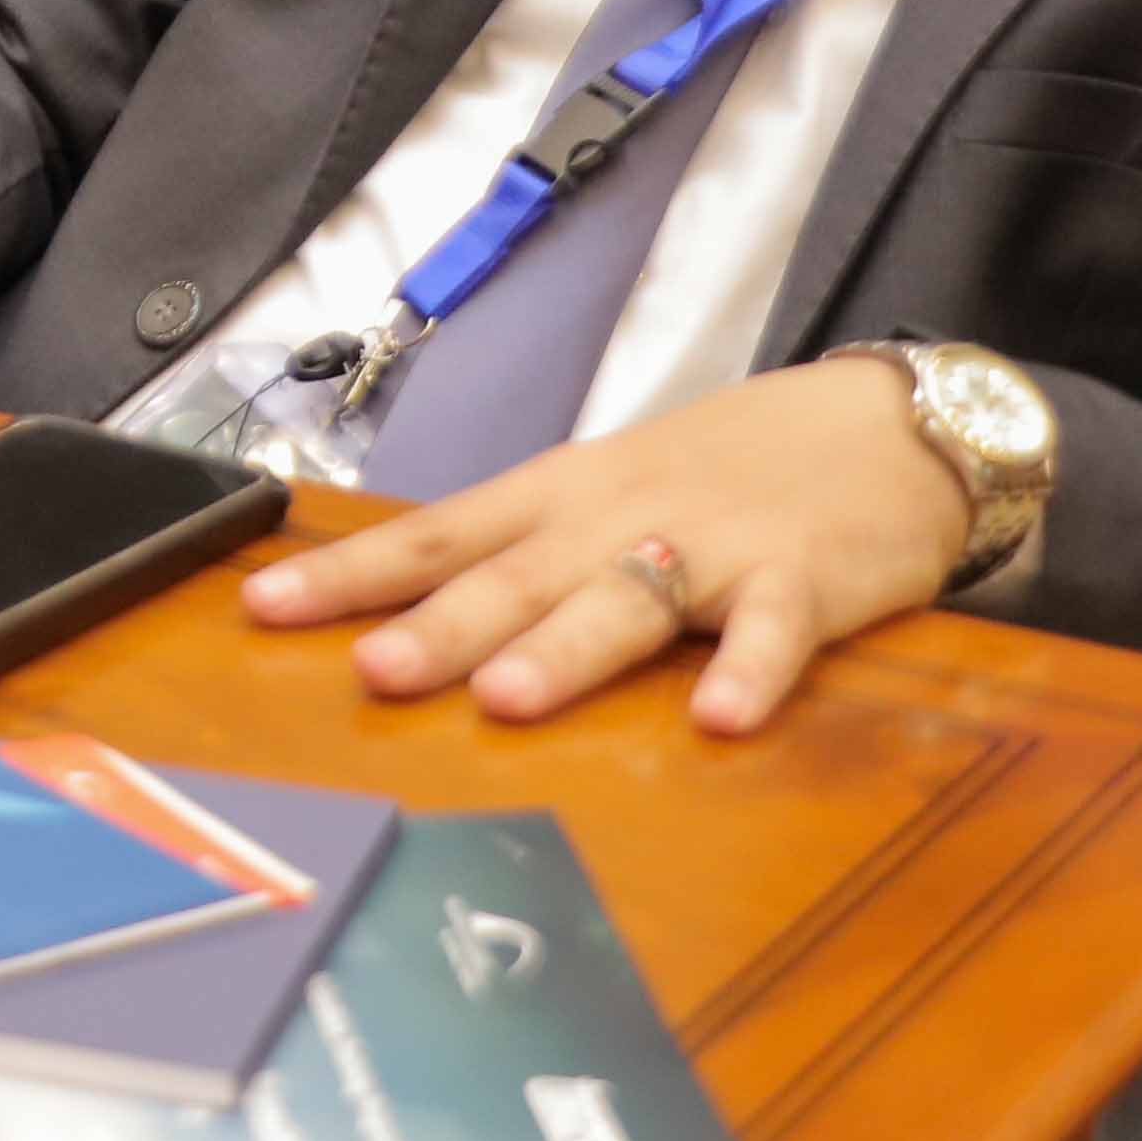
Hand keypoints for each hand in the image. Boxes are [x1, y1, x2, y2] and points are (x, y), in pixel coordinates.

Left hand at [240, 354, 970, 736]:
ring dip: (565, 648)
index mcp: (560, 499)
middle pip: (515, 574)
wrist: (881, 422)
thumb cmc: (725, 471)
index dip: (349, 572)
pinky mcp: (803, 579)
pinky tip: (721, 718)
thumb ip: (525, 554)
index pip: (436, 534)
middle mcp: (618, 518)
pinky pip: (774, 631)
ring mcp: (710, 547)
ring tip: (506, 698)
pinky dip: (750, 671)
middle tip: (369, 669)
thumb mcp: (608, 494)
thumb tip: (404, 611)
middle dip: (439, 624)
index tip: (260, 604)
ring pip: (626, 599)